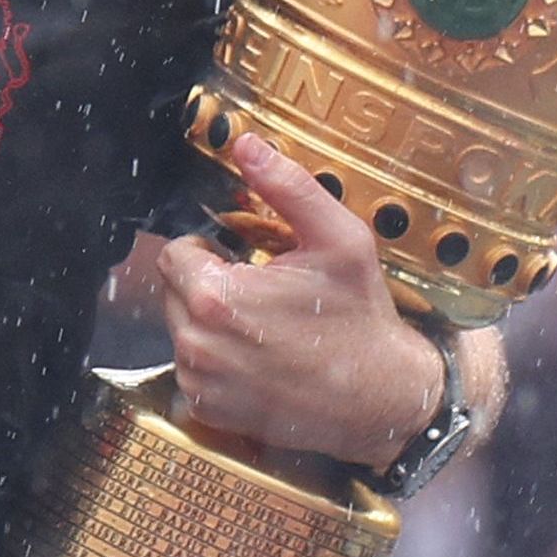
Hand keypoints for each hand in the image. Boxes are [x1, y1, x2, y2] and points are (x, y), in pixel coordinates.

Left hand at [155, 131, 445, 465]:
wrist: (383, 397)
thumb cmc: (360, 317)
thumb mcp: (339, 239)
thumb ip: (288, 187)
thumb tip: (247, 145)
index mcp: (216, 298)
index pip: (175, 254)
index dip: (210, 252)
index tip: (246, 262)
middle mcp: (197, 345)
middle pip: (174, 292)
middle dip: (209, 285)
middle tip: (262, 295)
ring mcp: (199, 383)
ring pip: (181, 330)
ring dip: (210, 324)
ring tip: (265, 329)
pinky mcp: (208, 411)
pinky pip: (192, 370)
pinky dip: (217, 361)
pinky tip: (260, 361)